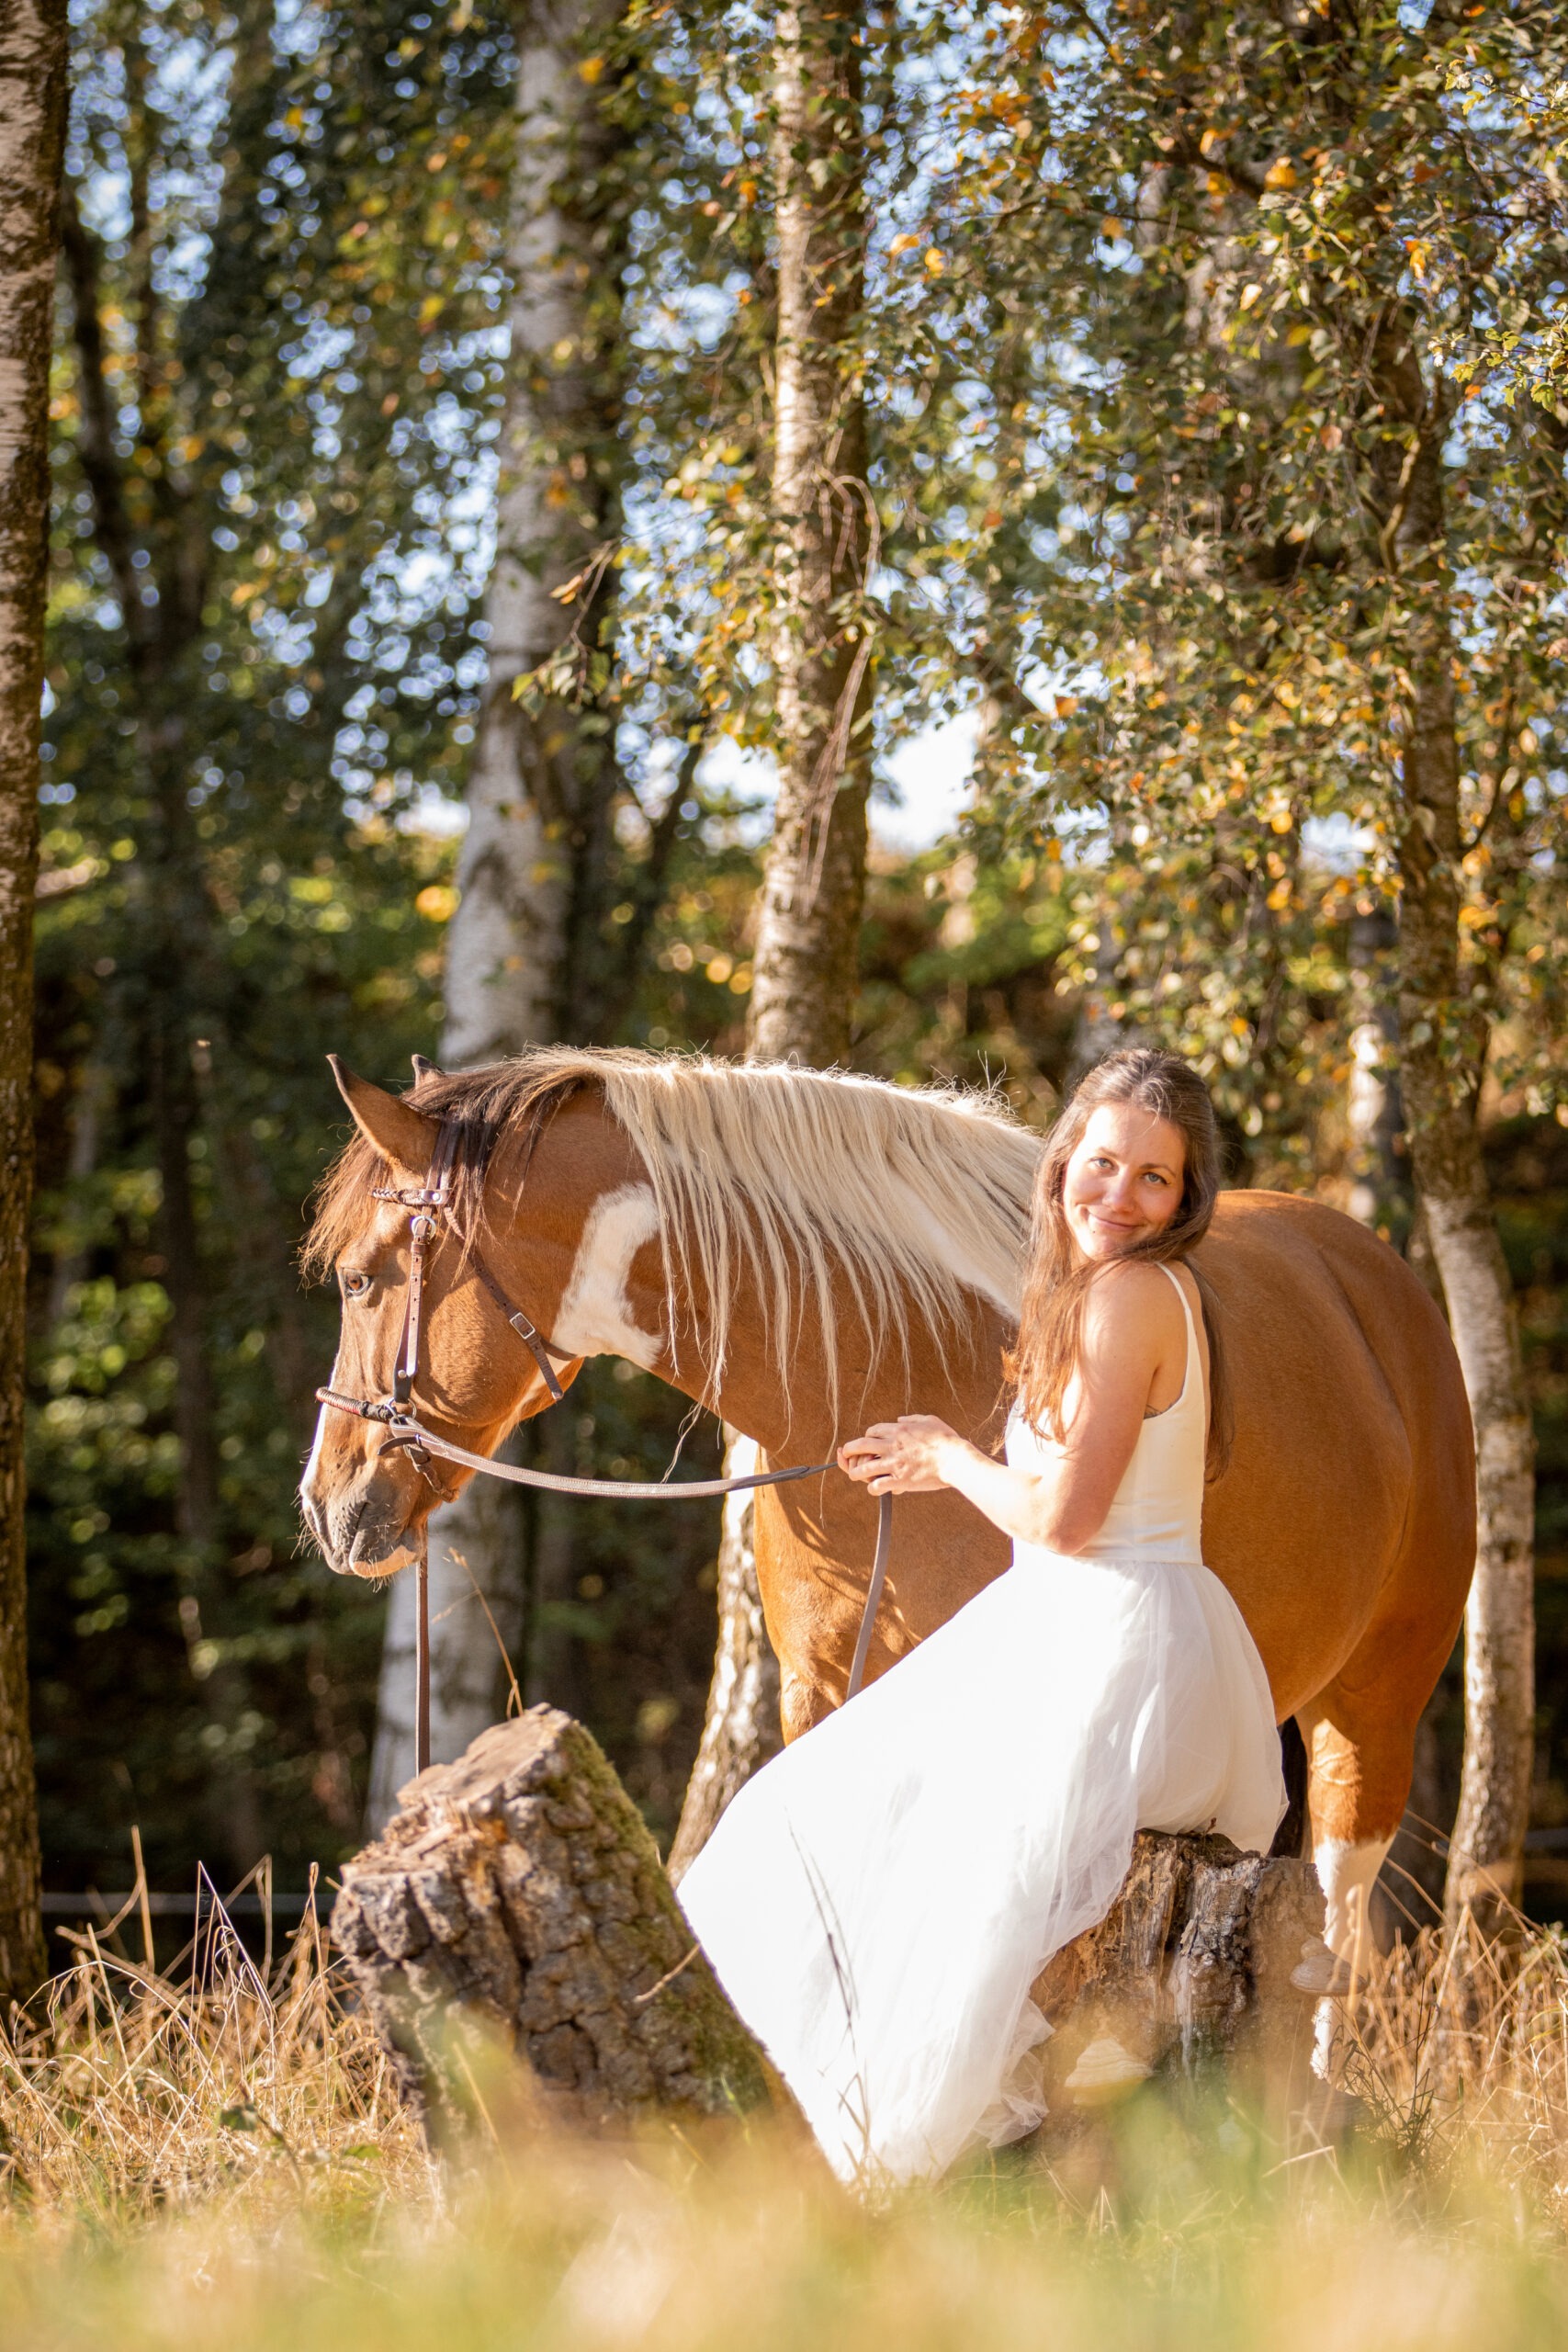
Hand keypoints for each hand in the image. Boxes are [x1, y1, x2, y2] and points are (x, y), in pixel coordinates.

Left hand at [837, 1415, 961, 1496]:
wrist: (955, 1460)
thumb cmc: (946, 1440)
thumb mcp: (929, 1420)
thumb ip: (912, 1419)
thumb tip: (899, 1419)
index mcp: (898, 1430)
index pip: (872, 1432)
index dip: (866, 1437)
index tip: (868, 1444)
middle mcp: (892, 1445)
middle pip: (859, 1446)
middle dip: (850, 1451)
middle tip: (847, 1455)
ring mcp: (894, 1464)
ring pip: (862, 1469)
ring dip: (855, 1472)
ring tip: (854, 1475)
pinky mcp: (899, 1480)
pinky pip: (876, 1486)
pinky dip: (872, 1488)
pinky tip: (875, 1488)